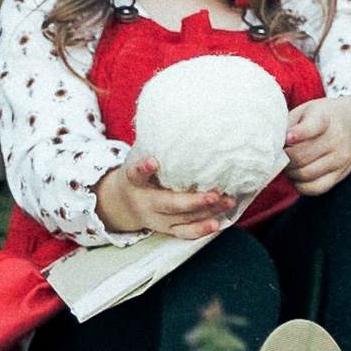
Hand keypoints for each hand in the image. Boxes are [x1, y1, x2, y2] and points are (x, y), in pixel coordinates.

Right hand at [96, 155, 231, 238]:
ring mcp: (155, 219)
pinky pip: (183, 233)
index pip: (135, 174)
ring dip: (207, 211)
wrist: (121, 204)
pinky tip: (218, 222)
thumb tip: (181, 116)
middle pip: (167, 203)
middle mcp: (143, 202)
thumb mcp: (137, 159)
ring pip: (181, 219)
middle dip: (192, 201)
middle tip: (214, 193)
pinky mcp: (165, 229)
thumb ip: (155, 145)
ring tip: (228, 201)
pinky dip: (200, 230)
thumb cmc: (139, 175)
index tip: (153, 161)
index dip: (144, 168)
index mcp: (133, 181)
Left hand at [284, 98, 350, 195]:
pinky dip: (300, 185)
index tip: (288, 138)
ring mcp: (340, 159)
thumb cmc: (324, 117)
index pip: (311, 128)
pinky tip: (298, 175)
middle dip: (284, 158)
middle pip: (300, 157)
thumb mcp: (308, 111)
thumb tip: (270, 147)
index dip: (297, 134)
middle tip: (281, 154)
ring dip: (290, 172)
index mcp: (325, 118)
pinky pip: (315, 188)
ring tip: (289, 163)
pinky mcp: (340, 175)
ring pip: (304, 174)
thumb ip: (289, 125)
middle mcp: (337, 139)